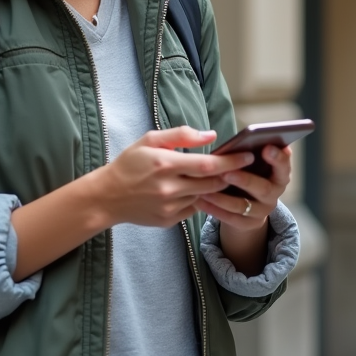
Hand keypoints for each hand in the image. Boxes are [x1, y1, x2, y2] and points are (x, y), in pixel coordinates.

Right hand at [93, 127, 254, 228]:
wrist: (107, 197)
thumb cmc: (129, 164)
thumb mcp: (150, 140)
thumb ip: (181, 135)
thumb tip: (211, 135)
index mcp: (165, 164)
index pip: (207, 164)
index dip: (231, 161)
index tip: (247, 155)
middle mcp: (169, 188)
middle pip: (212, 183)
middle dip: (231, 175)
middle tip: (243, 166)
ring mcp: (169, 207)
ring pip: (205, 196)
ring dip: (217, 187)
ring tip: (226, 177)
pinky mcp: (169, 220)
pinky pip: (194, 209)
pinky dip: (201, 199)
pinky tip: (202, 190)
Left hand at [195, 144, 292, 231]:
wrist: (248, 203)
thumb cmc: (248, 172)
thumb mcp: (253, 163)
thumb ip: (249, 154)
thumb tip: (237, 143)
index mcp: (279, 174)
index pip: (284, 166)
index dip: (278, 158)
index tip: (266, 147)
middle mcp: (274, 194)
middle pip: (263, 188)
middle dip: (245, 180)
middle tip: (226, 172)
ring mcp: (262, 211)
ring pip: (242, 205)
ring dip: (222, 198)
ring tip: (204, 188)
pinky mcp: (248, 223)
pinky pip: (231, 218)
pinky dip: (214, 210)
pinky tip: (200, 201)